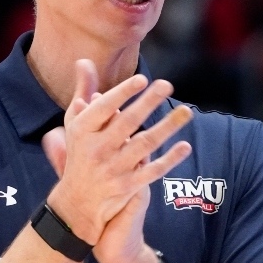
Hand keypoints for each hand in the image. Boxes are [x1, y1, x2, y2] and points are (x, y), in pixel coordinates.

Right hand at [43, 59, 192, 245]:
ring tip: (187, 112)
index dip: (123, 93)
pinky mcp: (128, 186)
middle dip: (148, 103)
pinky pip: (152, 170)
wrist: (77, 202)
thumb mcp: (75, 123)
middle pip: (127, 123)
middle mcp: (97, 149)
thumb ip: (83, 91)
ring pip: (144, 144)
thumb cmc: (80, 152)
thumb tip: (84, 60)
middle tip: (167, 85)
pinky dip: (169, 159)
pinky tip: (185, 146)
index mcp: (83, 131)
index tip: (142, 79)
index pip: (104, 108)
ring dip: (167, 127)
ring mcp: (113, 169)